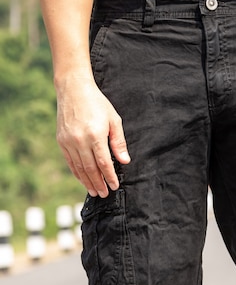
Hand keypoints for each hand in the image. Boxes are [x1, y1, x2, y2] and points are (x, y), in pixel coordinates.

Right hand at [56, 76, 129, 197]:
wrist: (73, 90)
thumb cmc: (97, 103)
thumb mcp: (113, 120)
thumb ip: (118, 142)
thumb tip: (124, 161)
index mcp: (95, 135)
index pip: (104, 162)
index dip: (109, 176)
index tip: (114, 185)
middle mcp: (80, 140)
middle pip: (90, 169)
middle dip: (98, 183)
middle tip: (104, 194)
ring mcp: (68, 141)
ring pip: (79, 167)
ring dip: (87, 181)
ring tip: (94, 191)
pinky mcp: (61, 140)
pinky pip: (70, 161)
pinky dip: (77, 172)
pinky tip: (83, 179)